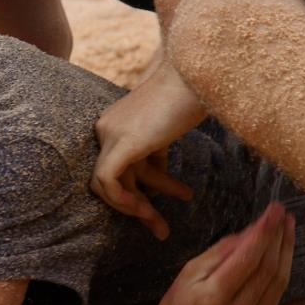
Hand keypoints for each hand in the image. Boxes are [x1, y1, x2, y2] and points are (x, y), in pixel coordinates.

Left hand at [91, 60, 206, 238]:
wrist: (198, 74)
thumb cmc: (189, 96)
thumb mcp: (166, 130)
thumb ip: (155, 152)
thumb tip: (157, 181)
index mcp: (115, 124)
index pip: (119, 168)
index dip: (139, 190)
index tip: (160, 205)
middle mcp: (106, 128)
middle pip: (115, 179)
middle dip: (139, 207)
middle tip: (161, 229)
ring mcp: (111, 134)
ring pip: (110, 186)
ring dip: (139, 211)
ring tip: (164, 229)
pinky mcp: (122, 141)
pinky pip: (107, 181)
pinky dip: (122, 201)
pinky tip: (144, 211)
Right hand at [128, 203, 295, 304]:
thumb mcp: (186, 276)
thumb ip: (218, 254)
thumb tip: (248, 234)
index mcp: (213, 296)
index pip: (248, 256)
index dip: (264, 230)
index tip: (274, 209)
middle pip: (267, 268)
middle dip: (278, 236)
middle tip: (284, 213)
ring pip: (277, 283)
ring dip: (286, 252)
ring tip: (289, 228)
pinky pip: (275, 297)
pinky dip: (282, 272)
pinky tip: (283, 255)